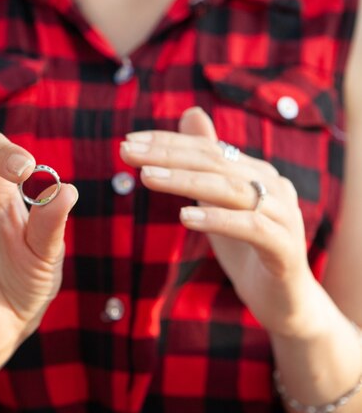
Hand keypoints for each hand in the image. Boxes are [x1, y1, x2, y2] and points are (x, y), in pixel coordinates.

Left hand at [120, 107, 323, 337]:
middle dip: (166, 155)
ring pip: (229, 190)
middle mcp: (271, 185)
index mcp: (253, 172)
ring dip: (185, 181)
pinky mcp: (284, 248)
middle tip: (126, 152)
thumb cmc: (247, 247)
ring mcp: (281, 215)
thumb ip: (204, 163)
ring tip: (146, 177)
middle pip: (214, 163)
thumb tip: (191, 113)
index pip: (205, 149)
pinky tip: (186, 217)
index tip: (128, 141)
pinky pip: (251, 228)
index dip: (166, 143)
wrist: (285, 299)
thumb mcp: (218, 201)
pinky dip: (218, 220)